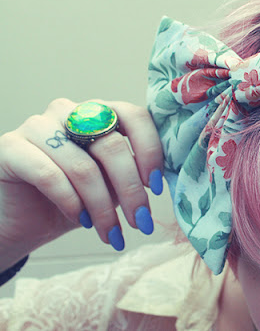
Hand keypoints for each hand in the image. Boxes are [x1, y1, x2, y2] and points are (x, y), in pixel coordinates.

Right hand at [0, 99, 163, 269]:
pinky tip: (80, 220)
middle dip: (130, 191)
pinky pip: (49, 175)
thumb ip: (134, 173)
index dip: (150, 151)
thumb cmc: (76, 197)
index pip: (135, 117)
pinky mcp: (11, 147)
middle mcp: (70, 111)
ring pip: (83, 167)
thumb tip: (161, 180)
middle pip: (112, 146)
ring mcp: (38, 125)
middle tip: (140, 222)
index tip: (156, 187)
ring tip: (110, 232)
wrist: (24, 219)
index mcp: (99, 112)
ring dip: (102, 208)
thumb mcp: (112, 184)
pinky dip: (71, 203)